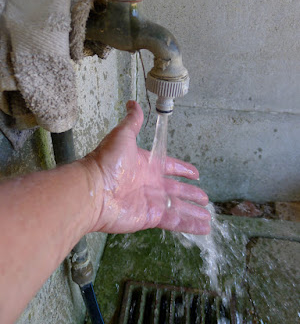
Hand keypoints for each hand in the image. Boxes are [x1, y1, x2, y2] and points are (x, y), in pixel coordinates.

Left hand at [85, 101, 209, 234]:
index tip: (195, 173)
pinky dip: (189, 225)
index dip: (182, 169)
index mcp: (147, 165)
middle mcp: (150, 184)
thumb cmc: (107, 161)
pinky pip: (175, 221)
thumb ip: (132, 121)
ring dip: (193, 212)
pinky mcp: (151, 217)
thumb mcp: (122, 135)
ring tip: (208, 217)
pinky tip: (204, 228)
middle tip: (205, 198)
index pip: (170, 167)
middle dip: (191, 194)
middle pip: (176, 190)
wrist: (93, 189)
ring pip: (178, 207)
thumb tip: (132, 102)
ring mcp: (151, 202)